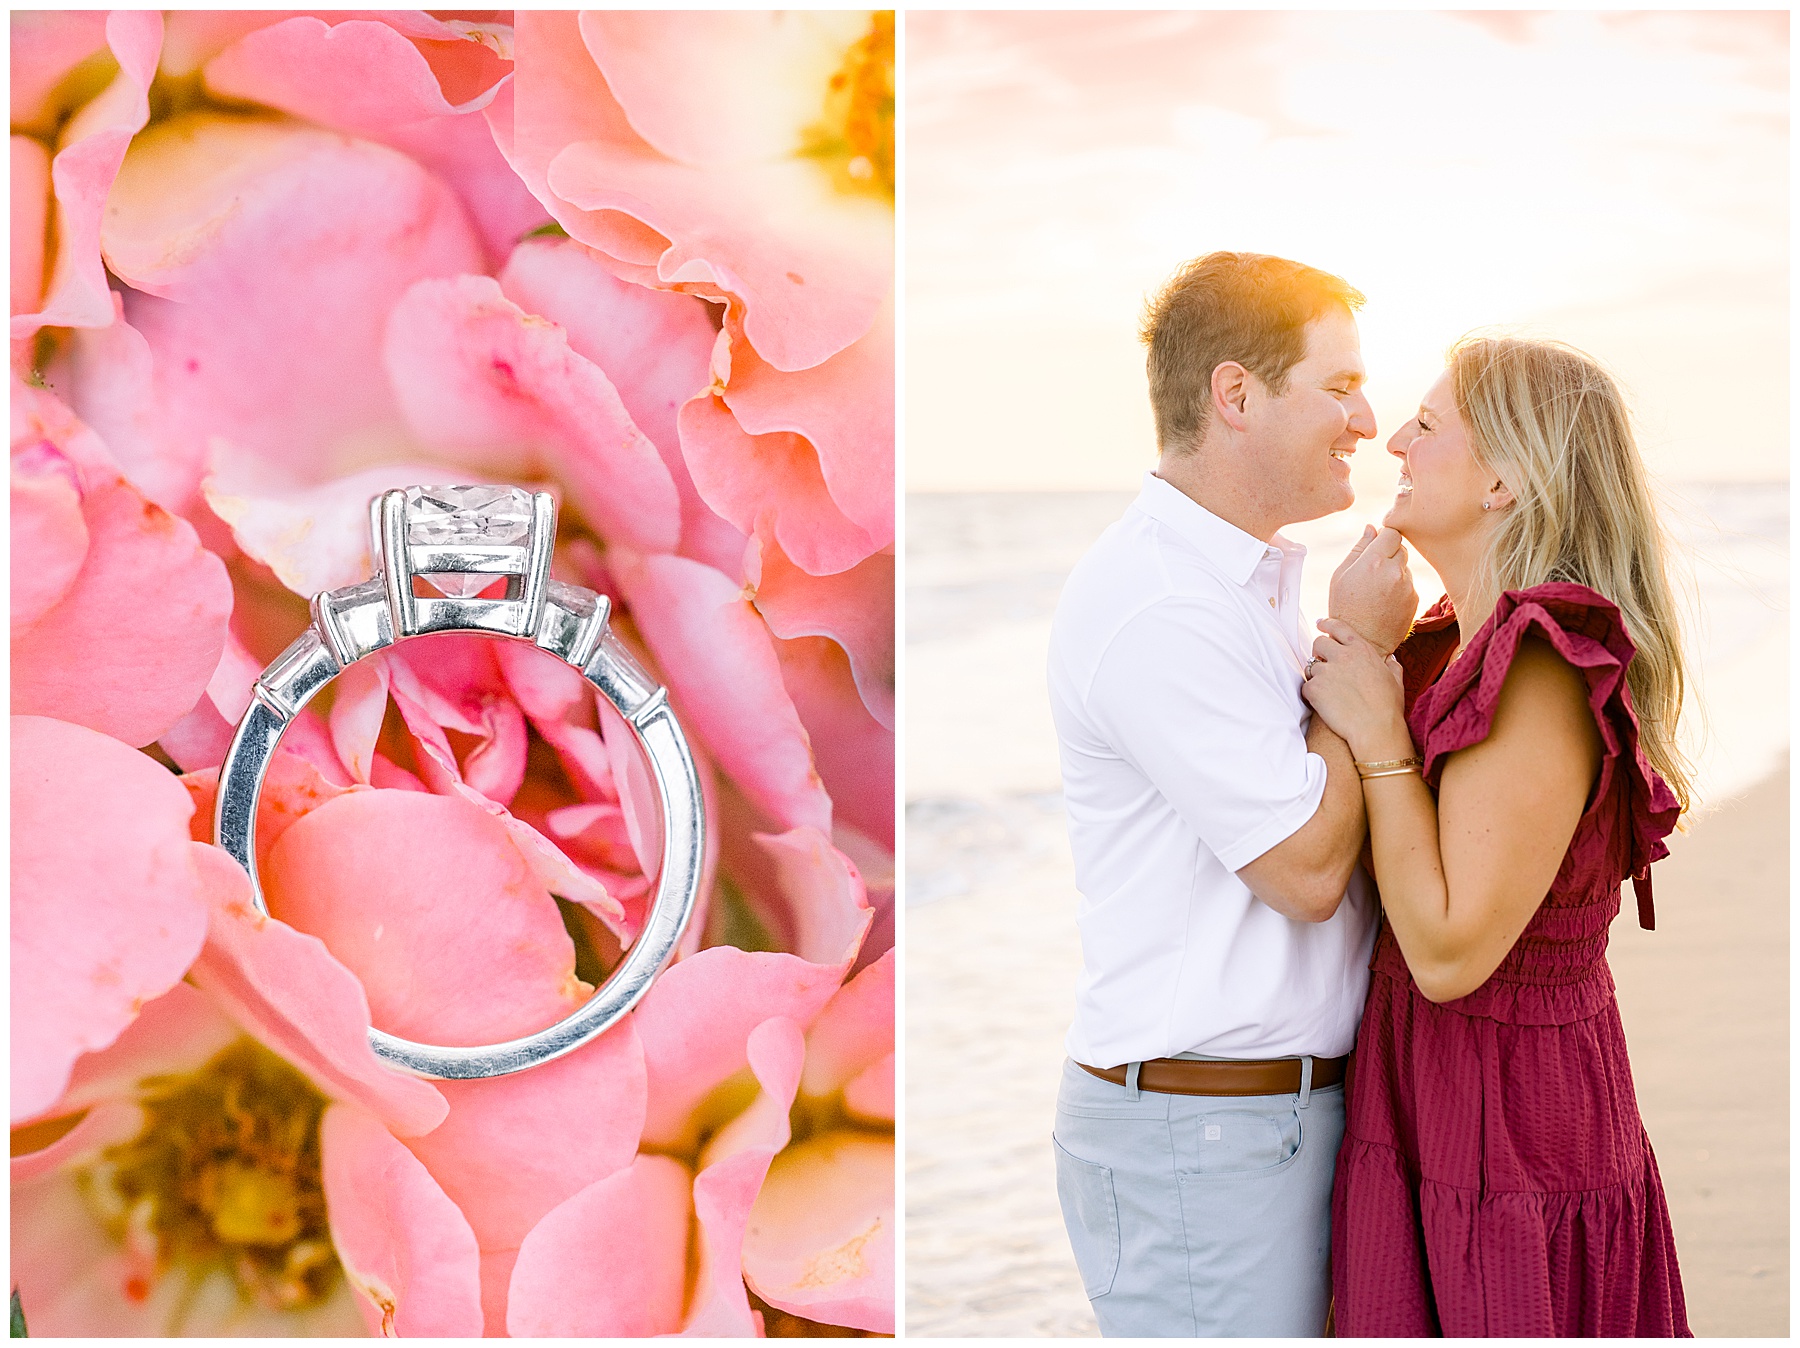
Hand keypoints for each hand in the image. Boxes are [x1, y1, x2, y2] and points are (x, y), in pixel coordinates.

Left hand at [1301, 617, 1409, 759]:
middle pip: (1318, 643)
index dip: (1326, 624)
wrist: (1376, 730)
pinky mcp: (1314, 689)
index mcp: (1362, 650)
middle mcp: (1342, 656)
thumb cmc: (1388, 708)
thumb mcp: (1396, 680)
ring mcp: (1326, 672)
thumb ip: (1391, 665)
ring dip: (1316, 676)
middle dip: (1318, 652)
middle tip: (1323, 665)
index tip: (1320, 624)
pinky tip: (1322, 704)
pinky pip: (1305, 686)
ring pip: (1310, 666)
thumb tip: (1390, 659)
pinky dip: (1311, 695)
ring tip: (1329, 691)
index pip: (1338, 627)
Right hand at [1328, 525, 1416, 653]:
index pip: (1391, 532)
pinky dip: (1400, 587)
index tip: (1376, 546)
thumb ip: (1359, 548)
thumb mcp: (1341, 575)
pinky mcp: (1415, 599)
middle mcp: (1395, 571)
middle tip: (1372, 571)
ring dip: (1394, 571)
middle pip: (1400, 547)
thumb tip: (1371, 528)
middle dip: (1389, 554)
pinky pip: (1409, 583)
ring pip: (1405, 566)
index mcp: (1374, 561)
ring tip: (1377, 591)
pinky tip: (1385, 601)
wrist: (1361, 642)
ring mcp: (1408, 586)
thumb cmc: (1344, 608)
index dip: (1383, 537)